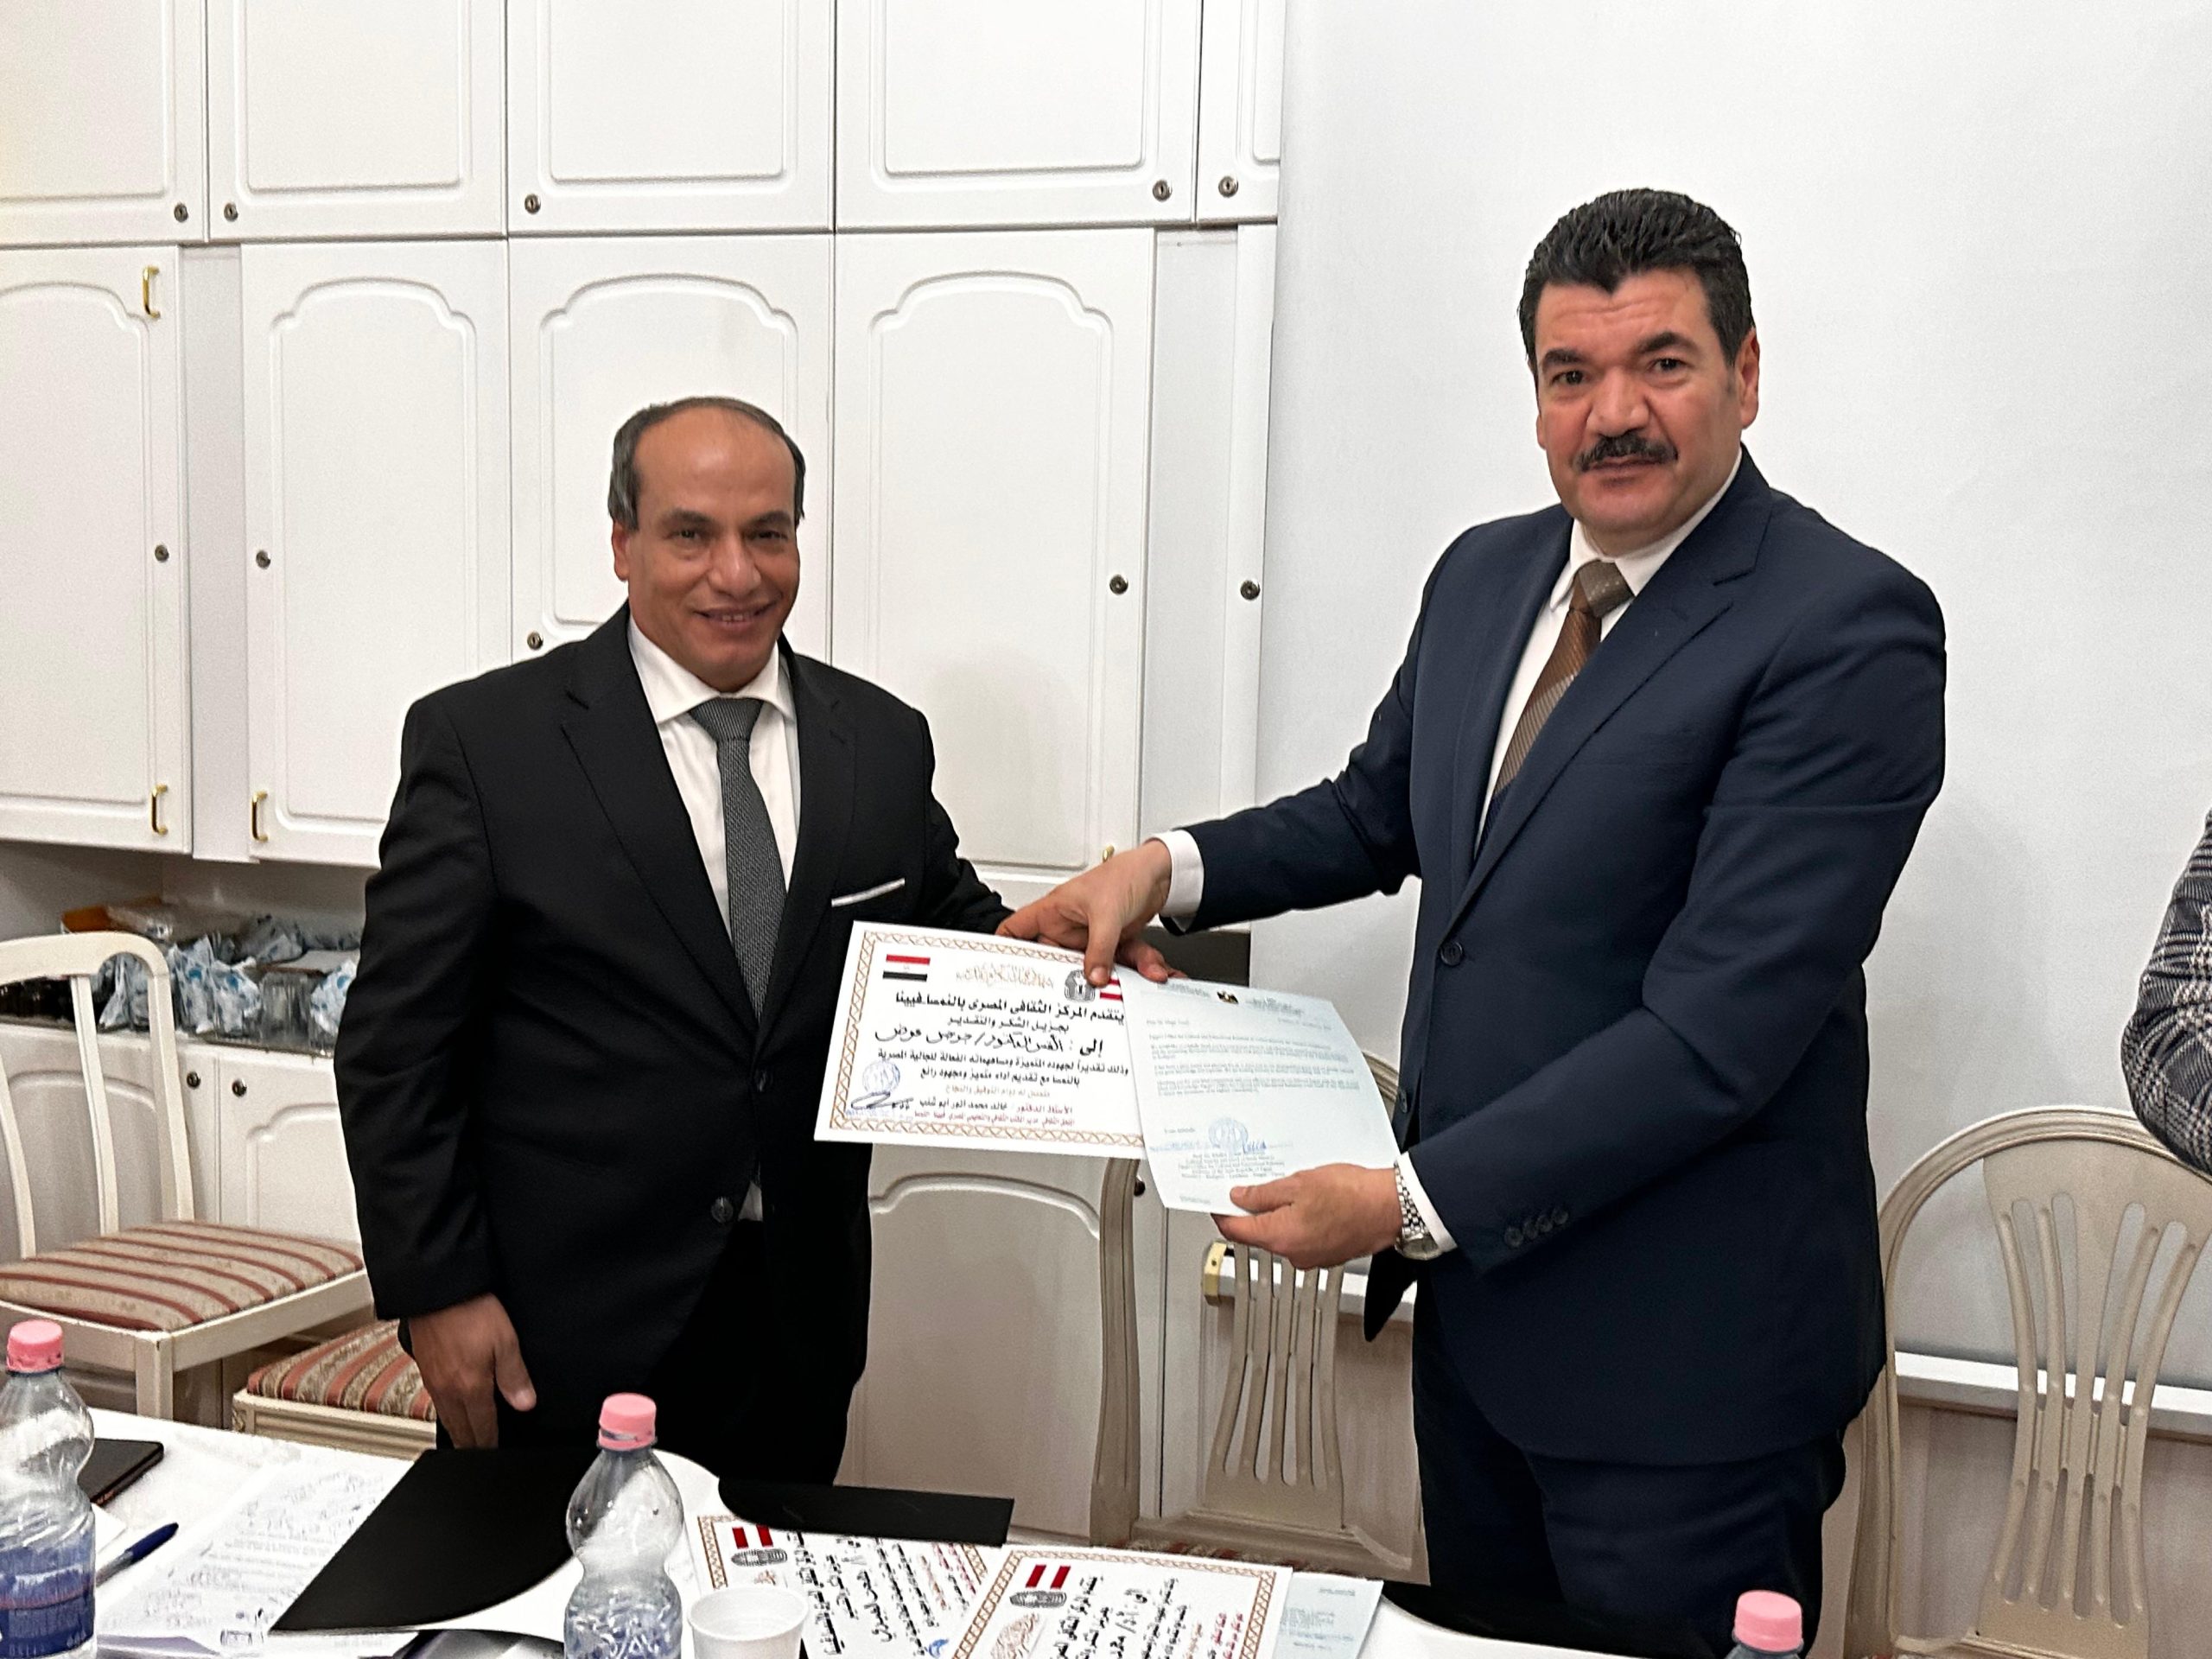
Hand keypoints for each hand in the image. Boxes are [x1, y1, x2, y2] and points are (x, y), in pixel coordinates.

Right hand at [407, 1292, 535, 1446]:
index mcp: (470, 1388)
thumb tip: (525, 1403)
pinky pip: (436, 1401)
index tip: (495, 1453)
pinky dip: (446, 1412)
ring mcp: (432, 1380)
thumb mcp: (506, 1341)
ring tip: (467, 1439)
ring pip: (446, 1417)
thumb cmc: (471, 1310)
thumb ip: (515, 1376)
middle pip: (460, 1430)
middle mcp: (448, 1390)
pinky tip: (452, 1407)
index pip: (482, 1428)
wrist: (437, 1290)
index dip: (490, 1445)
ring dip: (458, 1430)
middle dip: (472, 1444)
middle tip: (480, 1454)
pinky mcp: (424, 1368)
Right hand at [1000, 841, 1177, 986]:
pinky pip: (1118, 963)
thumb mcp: (1107, 914)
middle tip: (1081, 992)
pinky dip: (1137, 966)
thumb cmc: (1124, 875)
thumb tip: (1094, 977)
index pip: (1015, 931)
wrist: (1158, 873)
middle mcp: (1068, 926)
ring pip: (1094, 967)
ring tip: (1135, 974)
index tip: (1004, 976)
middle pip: (1057, 962)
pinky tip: (1151, 968)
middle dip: (1073, 979)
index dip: (1004, 951)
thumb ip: (1100, 949)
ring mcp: (1090, 937)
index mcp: (1053, 911)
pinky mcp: (1111, 944)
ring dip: (1119, 974)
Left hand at [1215, 1165, 1401, 1270]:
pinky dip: (1298, 1220)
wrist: (1392, 1207)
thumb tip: (1240, 1197)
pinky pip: (1302, 1236)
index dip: (1222, 1212)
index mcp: (1280, 1237)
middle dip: (1251, 1210)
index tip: (1217, 1199)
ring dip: (1277, 1214)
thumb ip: (1264, 1193)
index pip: (1235, 1230)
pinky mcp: (1327, 1253)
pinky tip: (1309, 1201)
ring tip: (1287, 1188)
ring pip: (1281, 1234)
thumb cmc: (1353, 1195)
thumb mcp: (1299, 1183)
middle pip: (1257, 1233)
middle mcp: (1293, 1254)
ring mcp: (1311, 1256)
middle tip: (1251, 1184)